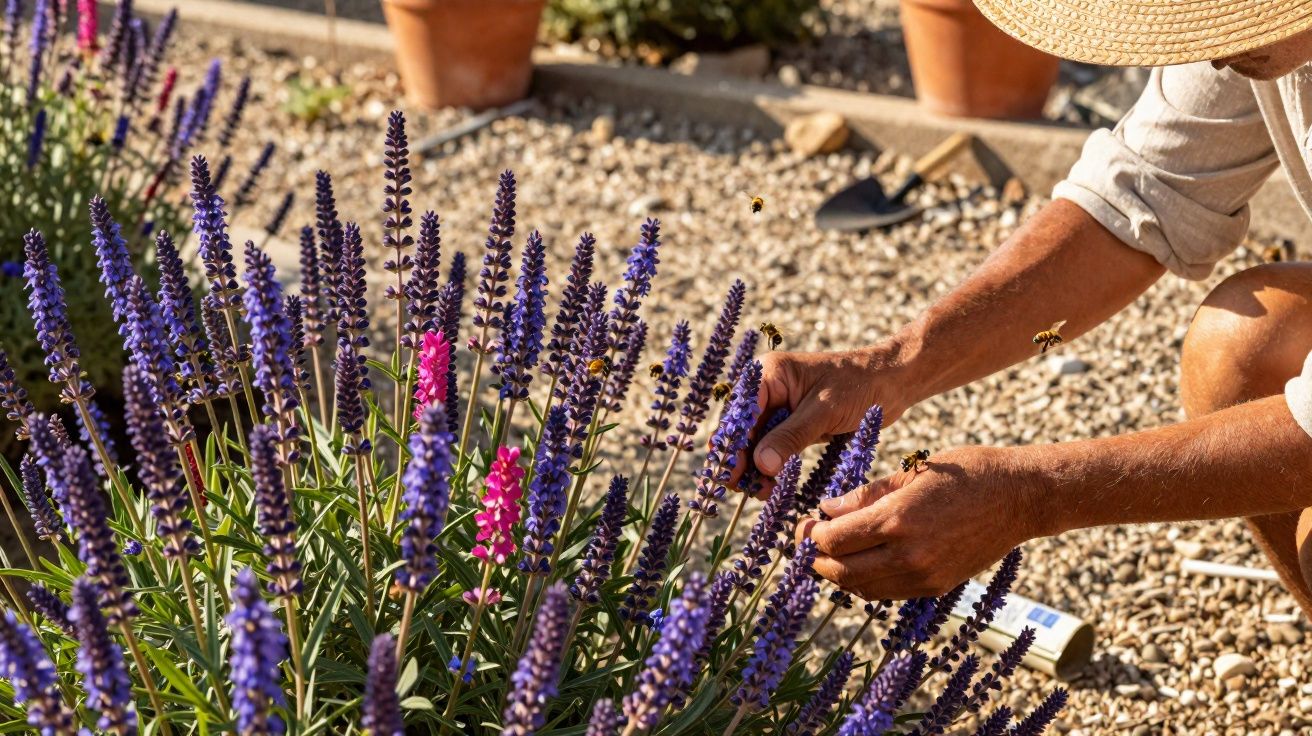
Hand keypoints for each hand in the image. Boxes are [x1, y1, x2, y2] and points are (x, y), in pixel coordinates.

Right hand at [745, 345, 910, 479]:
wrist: (892, 382)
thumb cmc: (860, 384)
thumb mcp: (824, 411)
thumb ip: (791, 437)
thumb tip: (761, 465)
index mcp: (768, 374)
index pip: (740, 412)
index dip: (732, 444)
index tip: (731, 473)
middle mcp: (768, 389)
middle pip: (742, 430)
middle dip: (741, 460)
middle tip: (745, 490)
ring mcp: (780, 408)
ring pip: (755, 443)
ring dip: (755, 468)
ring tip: (762, 493)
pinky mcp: (793, 424)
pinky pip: (773, 449)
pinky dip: (771, 467)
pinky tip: (772, 487)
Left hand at [796, 446, 1044, 599]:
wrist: (1020, 498)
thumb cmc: (966, 473)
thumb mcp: (911, 472)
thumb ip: (865, 494)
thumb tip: (827, 508)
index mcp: (897, 520)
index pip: (833, 541)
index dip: (811, 535)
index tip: (805, 523)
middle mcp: (907, 555)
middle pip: (840, 571)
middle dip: (817, 558)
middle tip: (808, 541)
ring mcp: (923, 576)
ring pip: (861, 588)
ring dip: (838, 573)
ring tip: (830, 553)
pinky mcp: (936, 587)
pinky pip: (886, 593)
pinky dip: (865, 582)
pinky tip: (861, 562)